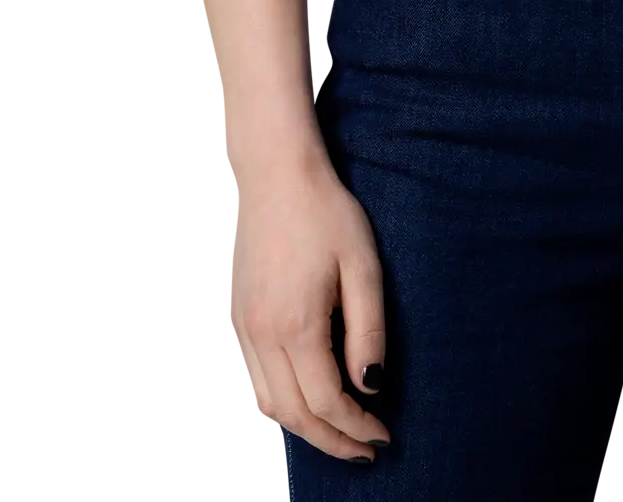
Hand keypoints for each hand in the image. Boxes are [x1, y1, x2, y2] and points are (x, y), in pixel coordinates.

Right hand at [232, 159, 392, 462]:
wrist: (276, 173)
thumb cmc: (326, 213)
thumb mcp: (363, 266)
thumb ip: (368, 331)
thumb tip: (371, 387)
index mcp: (296, 325)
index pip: (327, 402)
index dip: (357, 428)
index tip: (384, 436)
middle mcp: (262, 335)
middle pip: (295, 416)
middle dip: (332, 441)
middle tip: (366, 449)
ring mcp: (243, 329)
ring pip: (268, 405)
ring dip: (305, 428)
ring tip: (341, 430)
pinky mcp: (238, 319)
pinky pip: (254, 381)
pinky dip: (281, 404)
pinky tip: (307, 398)